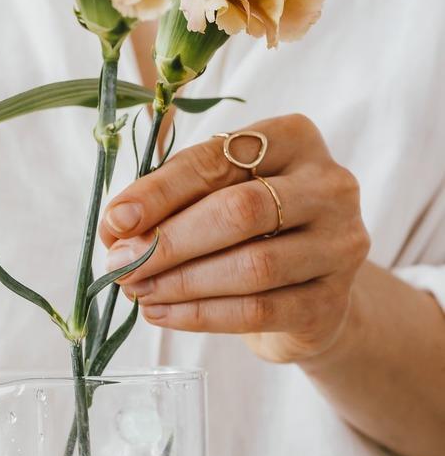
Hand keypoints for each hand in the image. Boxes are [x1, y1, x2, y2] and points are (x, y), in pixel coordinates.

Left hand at [99, 114, 370, 362]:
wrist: (311, 295)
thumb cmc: (253, 233)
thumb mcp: (216, 197)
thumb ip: (172, 199)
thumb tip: (118, 226)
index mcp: (294, 139)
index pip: (219, 160)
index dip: (160, 191)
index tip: (116, 220)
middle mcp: (329, 186)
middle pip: (240, 211)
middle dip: (170, 241)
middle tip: (121, 264)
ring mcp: (339, 245)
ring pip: (252, 266)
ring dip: (181, 283)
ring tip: (137, 291)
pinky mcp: (331, 302)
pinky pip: (258, 310)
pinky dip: (200, 315)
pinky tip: (162, 313)